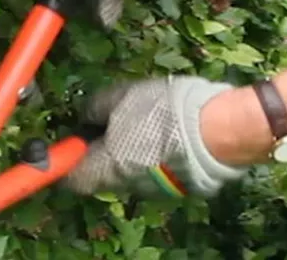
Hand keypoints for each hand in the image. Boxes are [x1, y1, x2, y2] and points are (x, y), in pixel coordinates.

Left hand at [61, 76, 249, 197]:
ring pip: (129, 170)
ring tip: (142, 119)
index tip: (72, 138)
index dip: (67, 158)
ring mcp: (154, 190)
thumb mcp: (122, 97)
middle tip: (109, 120)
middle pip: (102, 173)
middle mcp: (127, 187)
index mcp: (106, 170)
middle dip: (101, 149)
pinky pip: (154, 169)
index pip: (71, 178)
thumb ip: (96, 107)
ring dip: (128, 149)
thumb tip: (85, 116)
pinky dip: (151, 153)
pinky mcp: (177, 186)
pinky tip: (164, 130)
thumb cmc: (163, 112)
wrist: (219, 130)